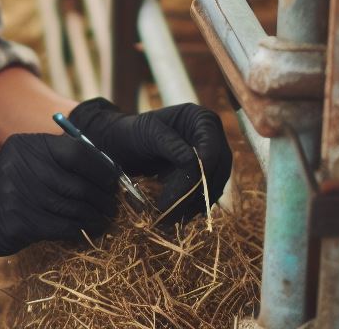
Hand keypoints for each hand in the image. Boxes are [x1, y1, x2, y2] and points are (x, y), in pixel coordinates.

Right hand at [0, 132, 117, 275]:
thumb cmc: (12, 185)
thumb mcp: (28, 160)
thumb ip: (59, 158)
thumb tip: (105, 166)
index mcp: (28, 145)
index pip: (75, 151)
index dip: (100, 166)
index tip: (113, 178)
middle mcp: (23, 166)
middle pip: (76, 182)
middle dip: (101, 195)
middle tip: (113, 203)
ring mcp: (19, 195)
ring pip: (72, 206)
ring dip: (95, 214)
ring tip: (106, 217)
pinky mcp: (19, 222)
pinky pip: (62, 226)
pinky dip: (82, 229)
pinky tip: (91, 229)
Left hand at [69, 98, 231, 222]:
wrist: (120, 147)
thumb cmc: (132, 132)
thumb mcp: (147, 133)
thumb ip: (169, 144)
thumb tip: (192, 162)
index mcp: (200, 119)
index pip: (212, 145)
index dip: (206, 165)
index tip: (193, 185)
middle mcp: (210, 139)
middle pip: (218, 169)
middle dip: (197, 191)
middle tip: (173, 209)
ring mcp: (208, 161)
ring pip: (213, 187)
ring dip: (193, 204)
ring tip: (168, 217)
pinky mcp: (201, 181)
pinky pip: (203, 198)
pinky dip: (190, 208)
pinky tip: (172, 215)